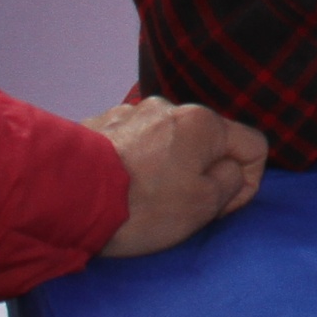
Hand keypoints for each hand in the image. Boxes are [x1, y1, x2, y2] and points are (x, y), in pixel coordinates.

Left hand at [88, 95, 269, 255]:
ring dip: (168, 167)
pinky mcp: (98, 124)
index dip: (249, 182)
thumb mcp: (203, 206)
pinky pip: (133, 143)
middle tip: (182, 209)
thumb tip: (228, 171)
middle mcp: (169, 107)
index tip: (221, 209)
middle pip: (207, 142)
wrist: (64, 194)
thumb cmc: (141, 204)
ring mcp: (130, 112)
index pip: (252, 145)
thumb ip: (230, 183)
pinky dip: (135, 163)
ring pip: (168, 142)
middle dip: (203, 173)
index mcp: (203, 123)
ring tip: (142, 198)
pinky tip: (117, 187)